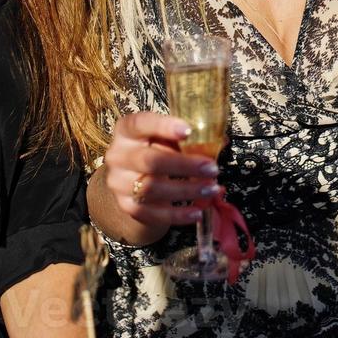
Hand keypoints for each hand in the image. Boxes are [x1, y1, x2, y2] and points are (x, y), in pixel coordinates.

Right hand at [103, 112, 220, 228]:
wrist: (131, 179)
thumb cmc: (155, 149)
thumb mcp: (164, 137)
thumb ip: (184, 138)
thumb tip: (219, 141)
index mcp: (127, 130)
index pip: (141, 123)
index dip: (164, 126)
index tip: (189, 130)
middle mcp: (118, 155)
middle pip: (150, 161)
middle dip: (185, 166)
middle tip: (212, 169)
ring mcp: (119, 183)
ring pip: (152, 189)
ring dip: (186, 190)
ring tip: (211, 189)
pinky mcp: (126, 206)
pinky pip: (151, 214)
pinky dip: (177, 214)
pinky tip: (197, 211)